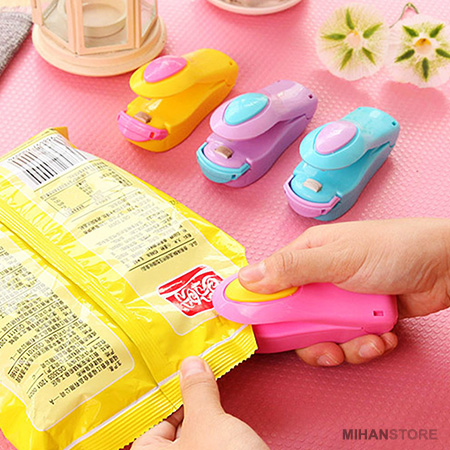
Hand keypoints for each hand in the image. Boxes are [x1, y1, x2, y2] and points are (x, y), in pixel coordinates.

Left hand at [132, 356, 268, 449]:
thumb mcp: (209, 423)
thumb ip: (196, 391)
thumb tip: (190, 365)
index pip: (151, 420)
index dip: (167, 392)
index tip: (180, 369)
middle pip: (173, 425)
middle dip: (187, 399)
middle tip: (196, 370)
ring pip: (193, 434)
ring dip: (203, 410)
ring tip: (208, 381)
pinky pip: (208, 441)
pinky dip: (215, 425)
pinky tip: (222, 410)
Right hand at [239, 218, 449, 365]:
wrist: (443, 267)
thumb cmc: (392, 250)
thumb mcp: (338, 259)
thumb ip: (291, 269)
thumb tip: (246, 278)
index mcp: (306, 256)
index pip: (269, 282)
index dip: (260, 306)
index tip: (257, 330)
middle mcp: (319, 279)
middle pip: (295, 319)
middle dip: (312, 339)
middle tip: (327, 347)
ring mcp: (339, 301)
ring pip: (322, 335)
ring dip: (346, 345)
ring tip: (368, 339)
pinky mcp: (359, 318)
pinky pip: (348, 341)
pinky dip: (365, 345)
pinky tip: (382, 337)